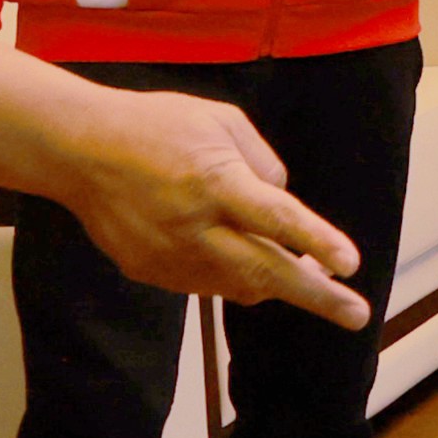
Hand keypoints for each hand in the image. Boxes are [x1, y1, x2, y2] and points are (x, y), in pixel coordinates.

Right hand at [42, 82, 364, 325]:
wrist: (80, 151)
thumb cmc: (158, 126)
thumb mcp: (222, 121)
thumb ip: (263, 165)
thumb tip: (284, 207)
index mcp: (214, 182)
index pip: (276, 219)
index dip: (317, 241)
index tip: (351, 264)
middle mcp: (194, 227)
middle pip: (265, 272)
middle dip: (317, 297)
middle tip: (357, 315)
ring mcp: (169, 256)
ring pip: (239, 285)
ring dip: (277, 285)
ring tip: (312, 282)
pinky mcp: (150, 271)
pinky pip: (206, 283)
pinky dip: (234, 277)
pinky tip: (246, 262)